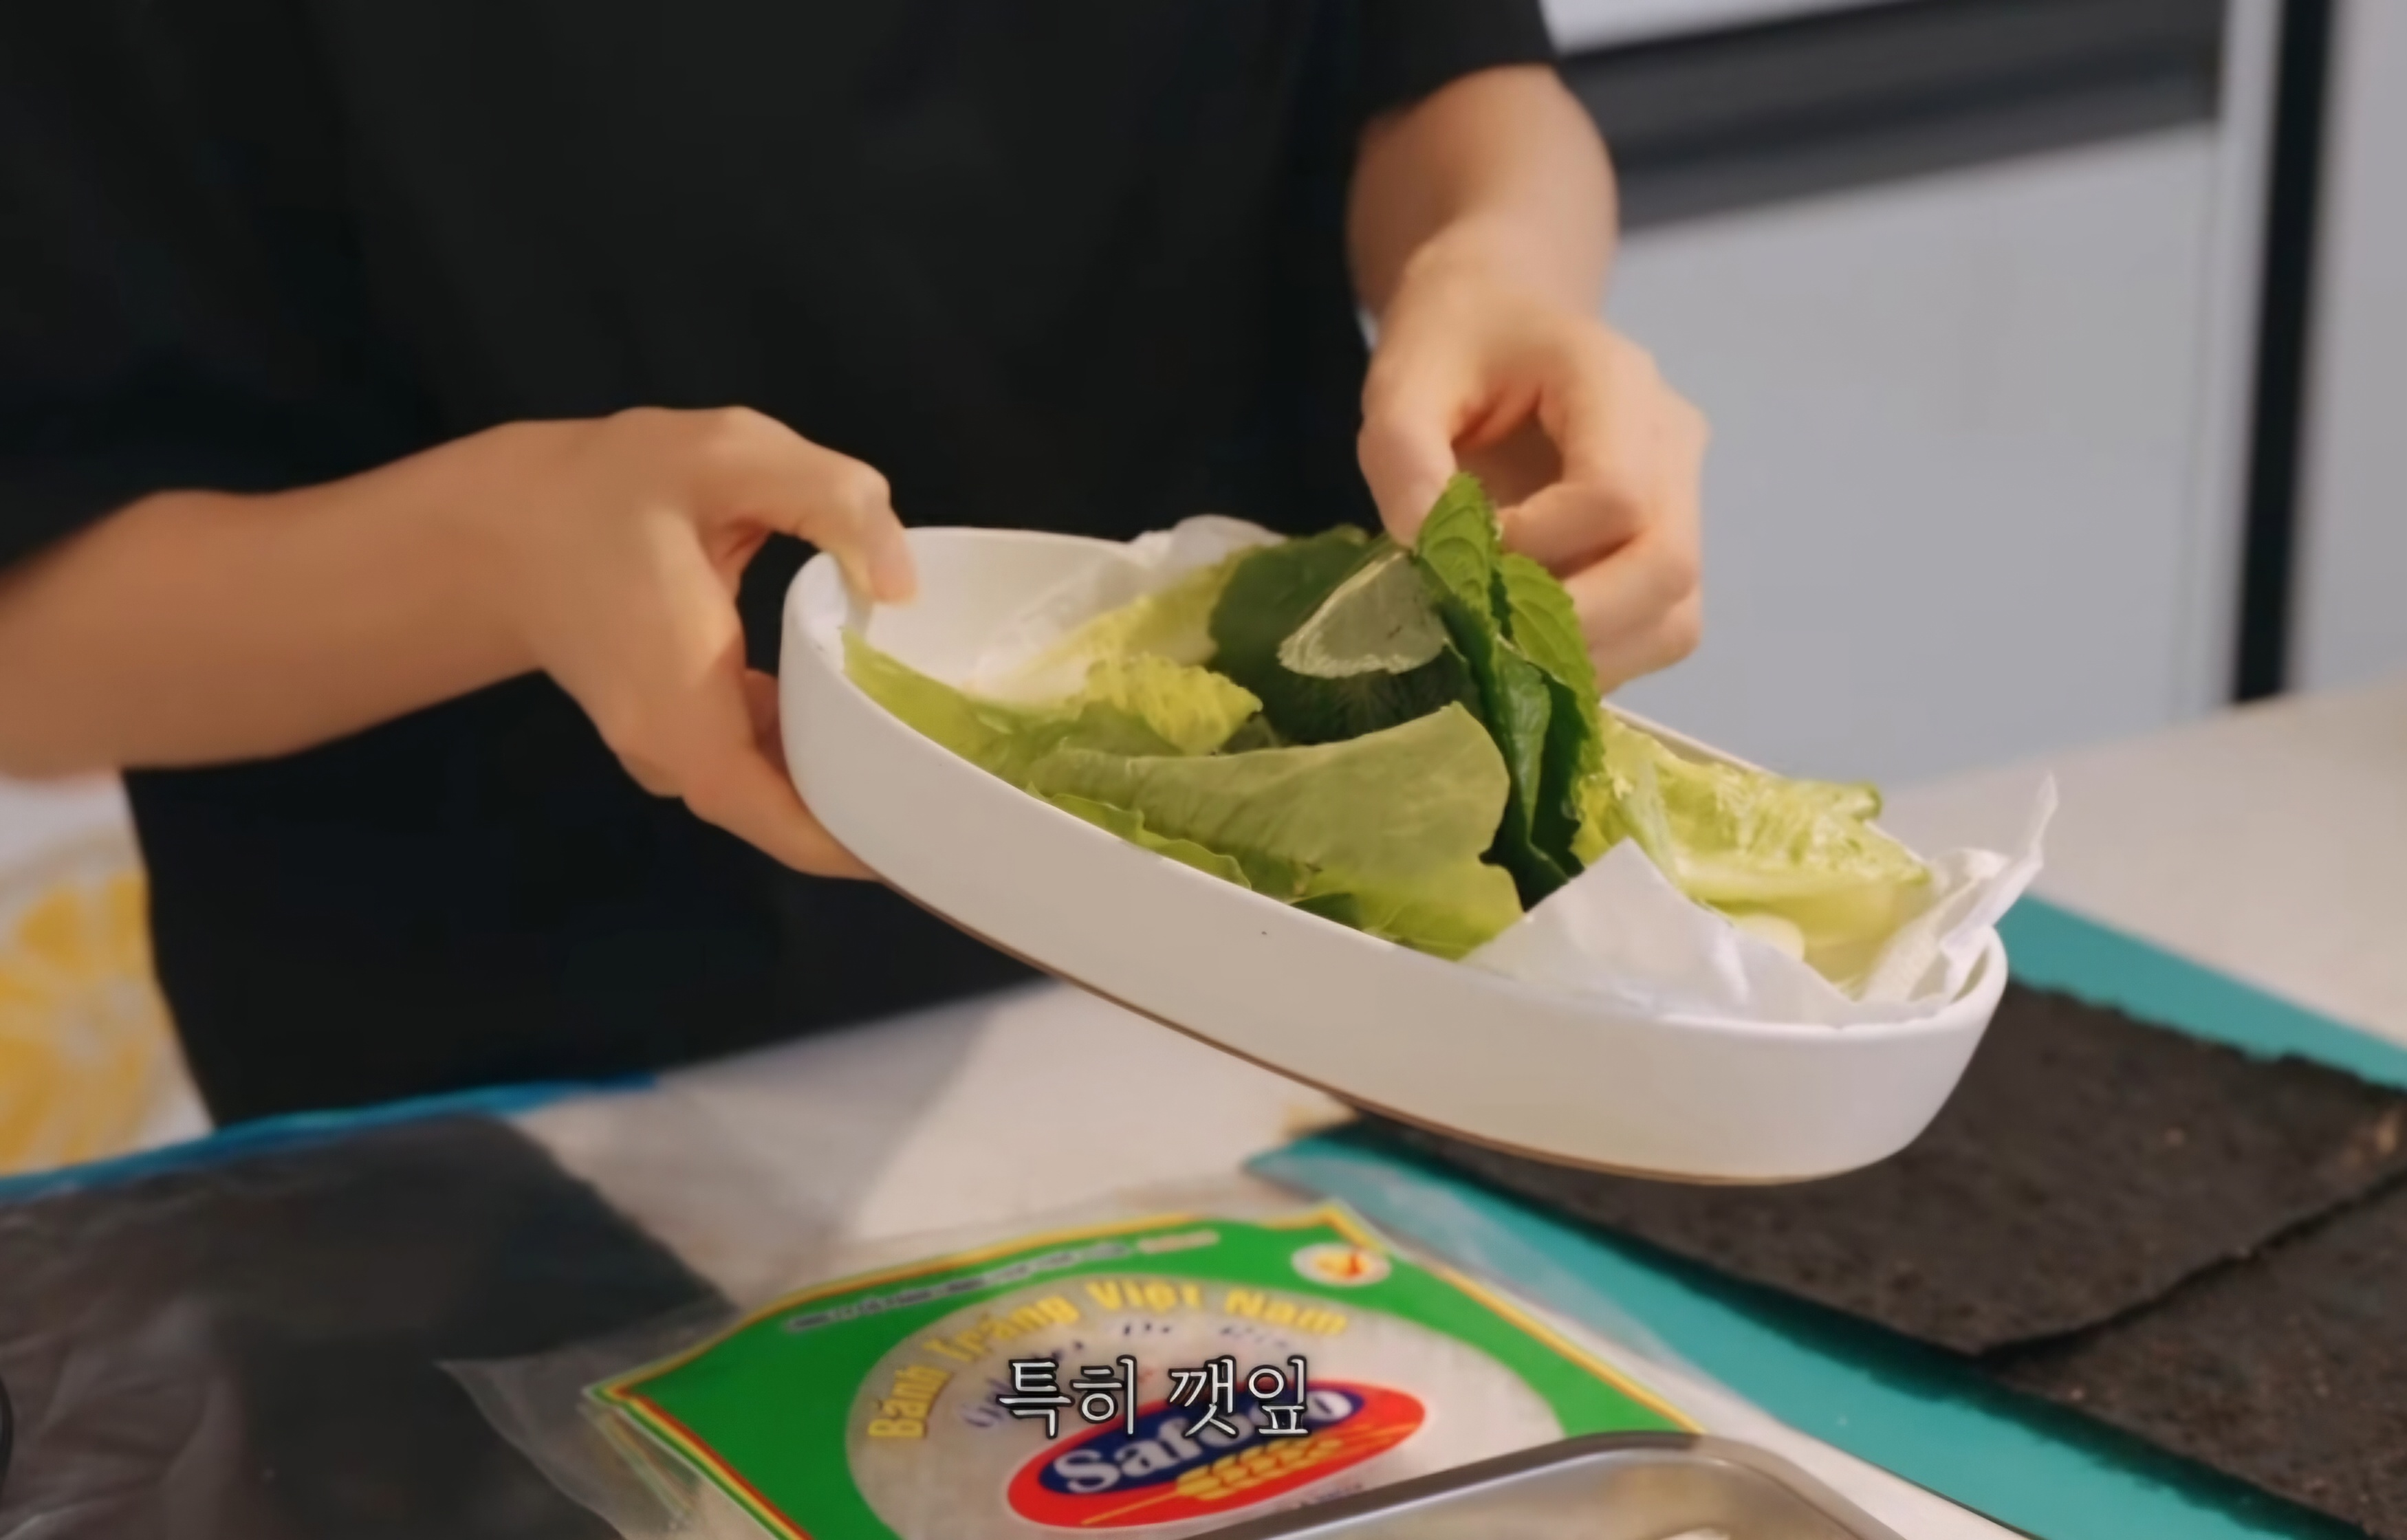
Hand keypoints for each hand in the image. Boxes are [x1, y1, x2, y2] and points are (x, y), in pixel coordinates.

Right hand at [456, 407, 914, 876]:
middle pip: (796, 820)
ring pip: (780, 793)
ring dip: (854, 775)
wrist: (505, 524)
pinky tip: (875, 713)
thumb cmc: (611, 488)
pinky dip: (816, 749)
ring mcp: (670, 757)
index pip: (793, 825)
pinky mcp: (675, 738)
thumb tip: (900, 582)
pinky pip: (760, 764)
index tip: (957, 830)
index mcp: (687, 715)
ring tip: (948, 753)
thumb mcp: (729, 457)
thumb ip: (830, 500)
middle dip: (885, 810)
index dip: (876, 843)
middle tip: (981, 783)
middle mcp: (676, 759)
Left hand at [1356, 248, 1706, 692]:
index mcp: (1615, 380)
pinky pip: (1657, 629)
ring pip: (1674, 616)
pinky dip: (1593, 656)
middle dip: (1571, 626)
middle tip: (1484, 634)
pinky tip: (1526, 639)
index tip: (1461, 549)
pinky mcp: (1669, 546)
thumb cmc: (1452, 343)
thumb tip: (1436, 561)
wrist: (1499, 316)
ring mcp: (1683, 498)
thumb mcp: (1402, 381)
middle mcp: (1672, 441)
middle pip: (1667, 567)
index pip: (1614, 495)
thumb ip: (1405, 460)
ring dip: (1585, 654)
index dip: (1535, 547)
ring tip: (1501, 642)